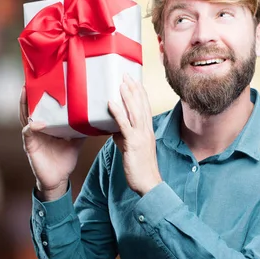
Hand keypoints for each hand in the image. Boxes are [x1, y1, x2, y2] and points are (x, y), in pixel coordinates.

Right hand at [20, 86, 85, 200]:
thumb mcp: (76, 140)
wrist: (58, 179)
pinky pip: (28, 133)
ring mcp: (32, 136)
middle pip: (29, 107)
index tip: (42, 79)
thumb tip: (96, 116)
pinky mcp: (30, 146)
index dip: (40, 94)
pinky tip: (37, 122)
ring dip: (24, 104)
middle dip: (28, 94)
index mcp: (46, 125)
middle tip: (29, 79)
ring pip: (24, 116)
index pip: (41, 106)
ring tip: (26, 91)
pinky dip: (32, 127)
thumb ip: (81, 127)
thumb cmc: (64, 159)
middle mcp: (36, 128)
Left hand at [108, 74, 161, 195]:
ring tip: (121, 83)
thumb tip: (113, 129)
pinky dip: (118, 113)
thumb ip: (123, 137)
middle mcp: (147, 130)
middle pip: (141, 105)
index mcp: (148, 131)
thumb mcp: (130, 148)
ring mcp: (141, 136)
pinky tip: (111, 103)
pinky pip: (125, 126)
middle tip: (126, 74)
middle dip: (134, 89)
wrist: (148, 184)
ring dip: (128, 96)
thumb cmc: (139, 168)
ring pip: (135, 111)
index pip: (145, 107)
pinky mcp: (133, 144)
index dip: (140, 93)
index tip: (134, 80)